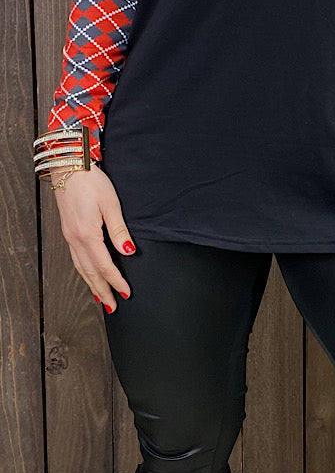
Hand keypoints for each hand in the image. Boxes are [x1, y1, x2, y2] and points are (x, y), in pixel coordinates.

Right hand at [51, 162, 135, 311]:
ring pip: (81, 268)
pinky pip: (76, 259)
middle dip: (103, 291)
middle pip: (90, 272)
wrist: (68, 166)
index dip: (116, 281)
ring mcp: (69, 236)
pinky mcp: (68, 231)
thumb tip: (128, 251)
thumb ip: (119, 230)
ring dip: (92, 285)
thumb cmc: (90, 181)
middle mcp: (75, 239)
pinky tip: (89, 275)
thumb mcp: (111, 204)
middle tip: (113, 306)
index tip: (126, 292)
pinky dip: (84, 272)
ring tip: (102, 298)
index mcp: (87, 234)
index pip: (105, 265)